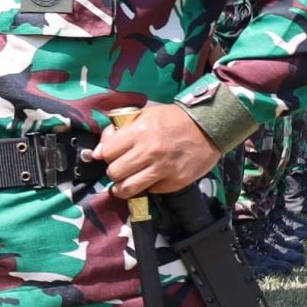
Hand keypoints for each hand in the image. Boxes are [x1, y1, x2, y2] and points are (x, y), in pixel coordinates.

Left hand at [91, 103, 219, 198]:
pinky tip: (152, 179)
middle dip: (114, 172)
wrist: (209, 127)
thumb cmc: (173, 120)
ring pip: (127, 188)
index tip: (112, 156)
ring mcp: (163, 168)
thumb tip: (97, 152)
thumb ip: (118, 131)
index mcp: (138, 132)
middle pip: (114, 172)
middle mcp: (149, 151)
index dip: (106, 155)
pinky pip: (151, 191)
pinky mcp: (175, 181)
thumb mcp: (144, 115)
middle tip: (121, 169)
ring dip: (123, 188)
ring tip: (126, 183)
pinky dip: (148, 187)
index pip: (106, 153)